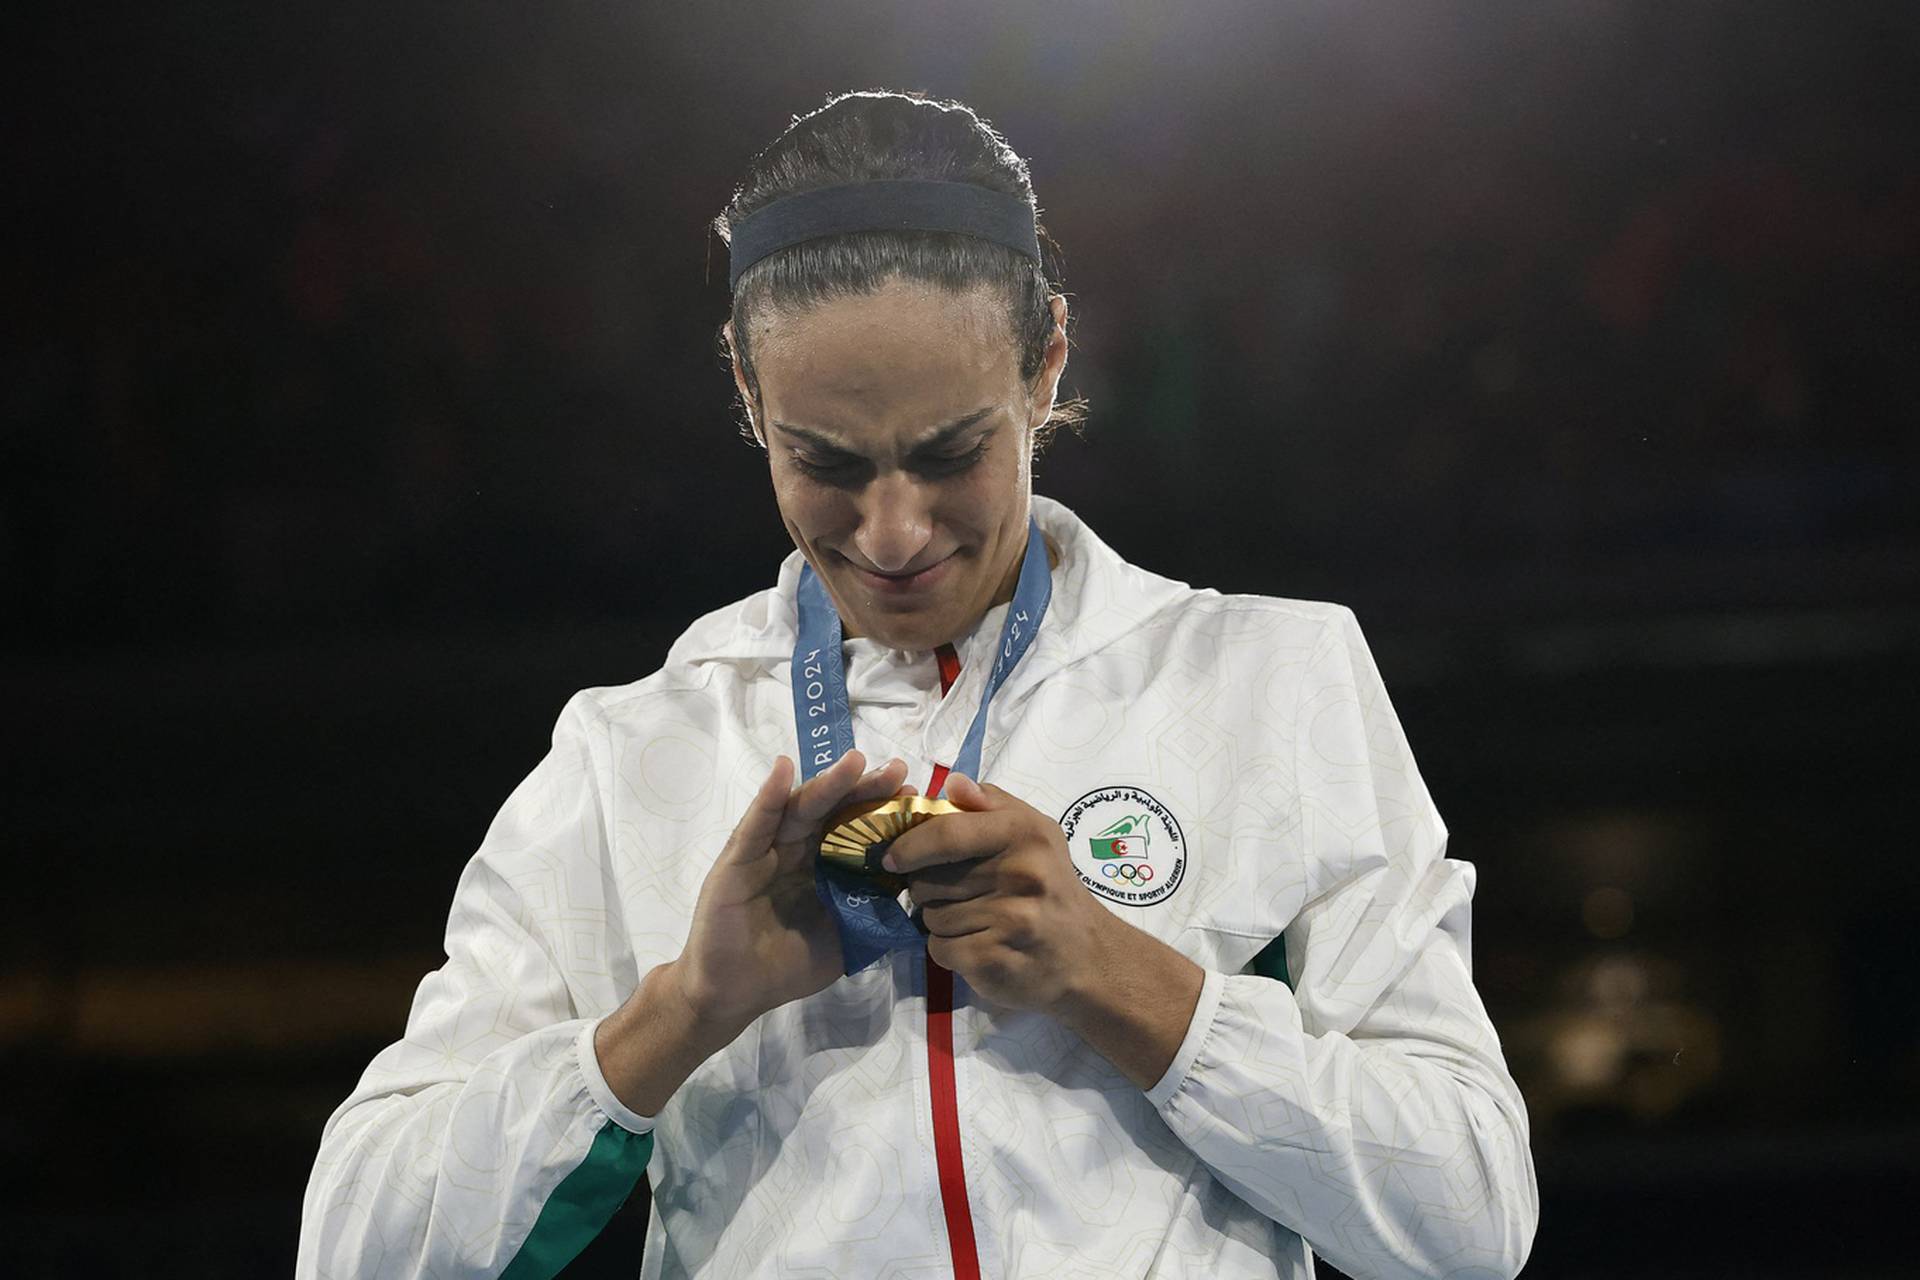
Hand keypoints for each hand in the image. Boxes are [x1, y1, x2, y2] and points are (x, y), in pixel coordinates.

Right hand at [672, 750, 907, 1039]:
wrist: (733, 993)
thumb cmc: (787, 965)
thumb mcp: (843, 937)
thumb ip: (873, 911)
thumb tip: (919, 890)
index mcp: (824, 865)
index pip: (858, 829)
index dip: (885, 812)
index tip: (916, 795)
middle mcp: (798, 849)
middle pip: (834, 810)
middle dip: (866, 788)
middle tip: (898, 768)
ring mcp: (768, 849)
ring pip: (801, 808)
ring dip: (827, 783)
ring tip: (855, 761)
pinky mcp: (739, 858)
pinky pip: (756, 824)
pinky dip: (769, 795)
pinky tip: (783, 770)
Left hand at [881, 772, 1116, 1014]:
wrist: (1089, 956)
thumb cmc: (1053, 885)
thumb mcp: (1035, 831)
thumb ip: (990, 803)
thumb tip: (951, 783)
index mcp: (1024, 834)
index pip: (946, 833)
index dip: (909, 845)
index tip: (891, 857)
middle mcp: (1020, 875)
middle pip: (928, 880)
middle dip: (928, 887)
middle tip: (954, 892)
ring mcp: (1008, 922)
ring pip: (931, 918)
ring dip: (940, 920)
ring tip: (974, 919)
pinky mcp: (995, 961)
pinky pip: (940, 950)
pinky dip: (949, 950)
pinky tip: (977, 943)